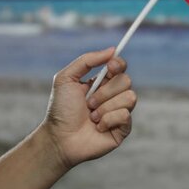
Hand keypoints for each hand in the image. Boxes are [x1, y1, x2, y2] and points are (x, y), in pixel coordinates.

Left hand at [41, 47, 137, 168]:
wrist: (59, 138)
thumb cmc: (61, 110)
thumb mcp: (66, 78)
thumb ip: (87, 60)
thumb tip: (112, 50)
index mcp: (102, 82)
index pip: (120, 66)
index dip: (118, 64)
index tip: (110, 67)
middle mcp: (113, 95)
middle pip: (126, 80)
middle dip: (105, 92)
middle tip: (89, 103)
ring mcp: (119, 111)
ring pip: (129, 97)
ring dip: (105, 107)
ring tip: (92, 116)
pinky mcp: (123, 128)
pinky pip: (126, 115)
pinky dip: (108, 120)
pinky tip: (98, 127)